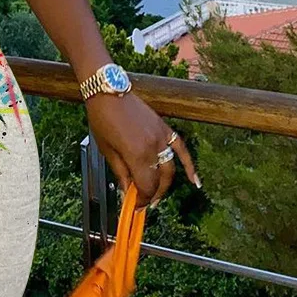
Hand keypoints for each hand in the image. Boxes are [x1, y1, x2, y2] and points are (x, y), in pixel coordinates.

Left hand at [84, 92, 200, 208]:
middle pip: (159, 180)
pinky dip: (189, 166)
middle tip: (143, 202)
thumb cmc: (102, 118)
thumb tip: (127, 192)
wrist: (107, 91)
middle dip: (151, 194)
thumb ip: (120, 172)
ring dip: (165, 185)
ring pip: (170, 169)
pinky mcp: (165, 128)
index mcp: (136, 154)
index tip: (134, 205)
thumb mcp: (106, 149)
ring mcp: (161, 137)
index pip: (146, 186)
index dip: (140, 199)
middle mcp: (153, 147)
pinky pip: (182, 149)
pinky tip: (194, 181)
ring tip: (156, 195)